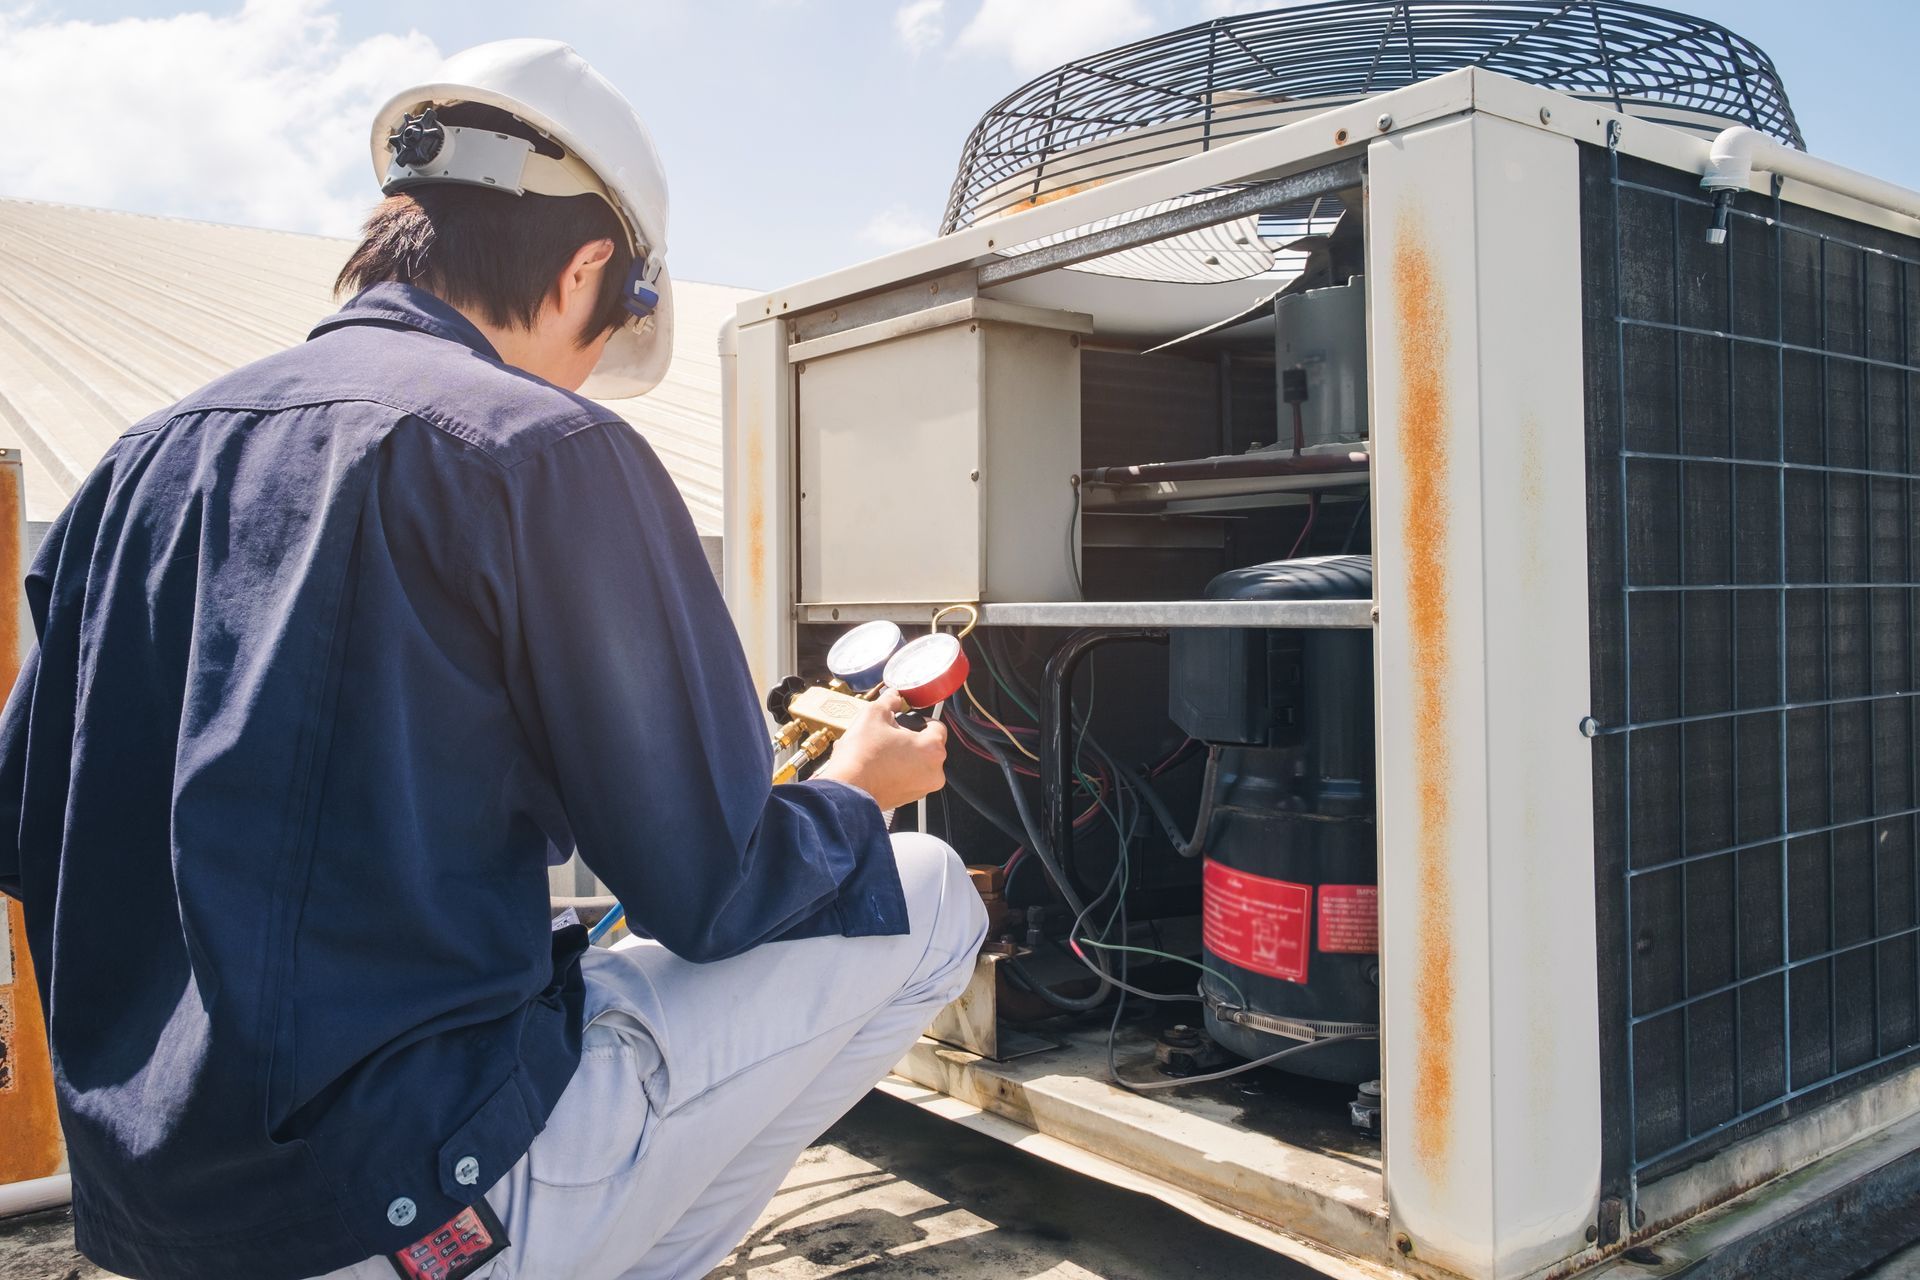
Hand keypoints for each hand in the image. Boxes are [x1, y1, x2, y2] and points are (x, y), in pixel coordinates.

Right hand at [814, 688, 947, 811]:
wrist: (846, 789)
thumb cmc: (862, 756)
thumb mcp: (874, 714)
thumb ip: (890, 701)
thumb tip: (893, 697)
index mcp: (932, 749)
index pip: (937, 726)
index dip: (920, 719)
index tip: (906, 720)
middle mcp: (934, 772)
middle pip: (928, 746)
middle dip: (910, 739)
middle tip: (890, 735)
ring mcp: (922, 789)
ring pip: (919, 763)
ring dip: (905, 756)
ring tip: (882, 752)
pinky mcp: (908, 799)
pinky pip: (909, 779)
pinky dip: (898, 771)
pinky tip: (879, 766)